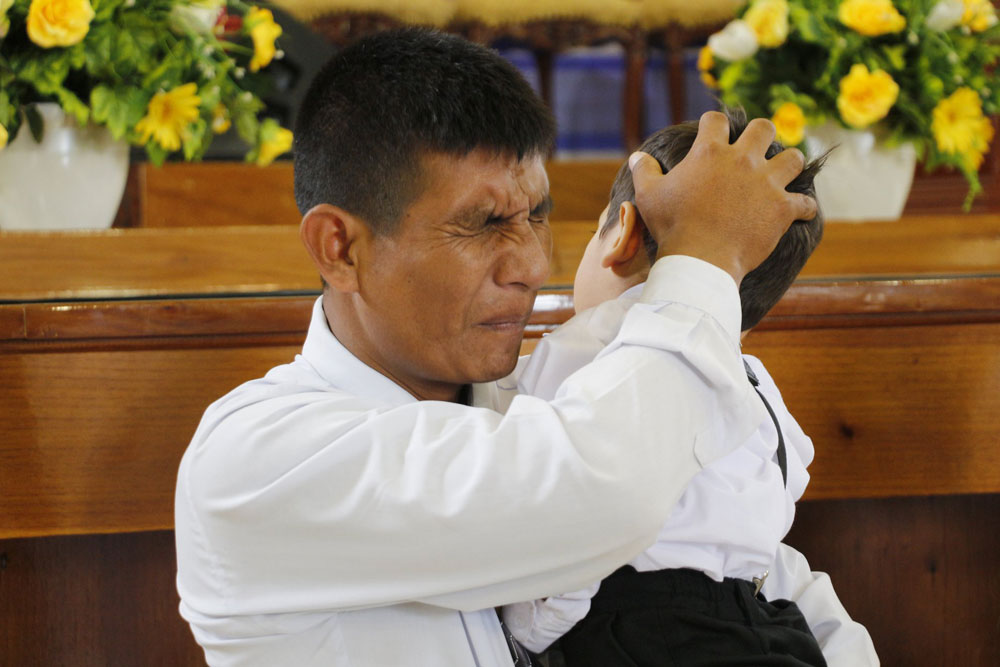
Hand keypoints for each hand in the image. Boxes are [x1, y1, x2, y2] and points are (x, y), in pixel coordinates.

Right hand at [629, 111, 816, 283]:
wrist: (700, 260)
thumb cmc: (672, 227)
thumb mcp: (648, 196)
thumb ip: (644, 171)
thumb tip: (638, 156)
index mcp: (709, 152)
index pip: (717, 120)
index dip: (715, 124)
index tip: (714, 132)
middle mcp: (742, 160)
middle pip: (764, 128)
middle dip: (761, 135)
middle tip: (755, 150)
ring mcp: (767, 183)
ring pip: (794, 158)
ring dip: (789, 165)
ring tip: (783, 175)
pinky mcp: (783, 209)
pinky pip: (806, 203)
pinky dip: (803, 208)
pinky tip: (799, 212)